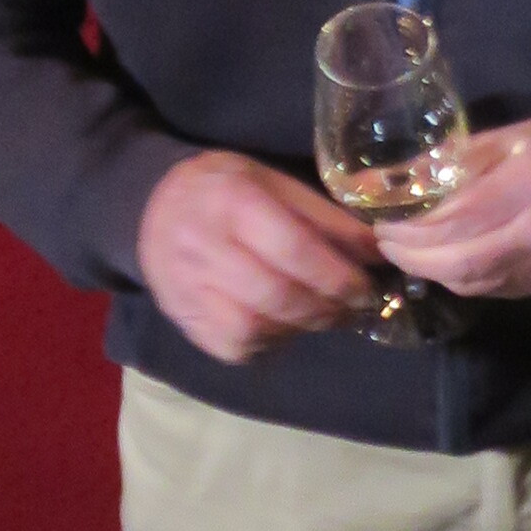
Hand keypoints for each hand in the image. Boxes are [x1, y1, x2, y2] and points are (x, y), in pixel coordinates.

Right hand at [137, 147, 376, 359]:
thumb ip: (323, 216)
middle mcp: (205, 246)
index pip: (294, 249)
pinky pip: (230, 348)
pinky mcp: (181, 317)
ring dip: (298, 329)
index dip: (337, 276)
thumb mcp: (275, 182)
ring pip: (252, 328)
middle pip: (275, 294)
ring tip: (322, 317)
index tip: (367, 287)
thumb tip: (377, 249)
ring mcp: (187, 287)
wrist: (153, 206)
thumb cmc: (226, 188)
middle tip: (353, 309)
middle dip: (325, 308)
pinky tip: (284, 328)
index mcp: (234, 201)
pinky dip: (266, 344)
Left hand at [391, 100, 530, 301]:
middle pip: (462, 263)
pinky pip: (486, 288)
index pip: (460, 220)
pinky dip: (455, 276)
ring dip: (429, 270)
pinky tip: (442, 256)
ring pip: (471, 283)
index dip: (413, 229)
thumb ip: (449, 161)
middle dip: (413, 257)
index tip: (382, 220)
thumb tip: (384, 180)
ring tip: (405, 248)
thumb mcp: (508, 136)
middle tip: (384, 240)